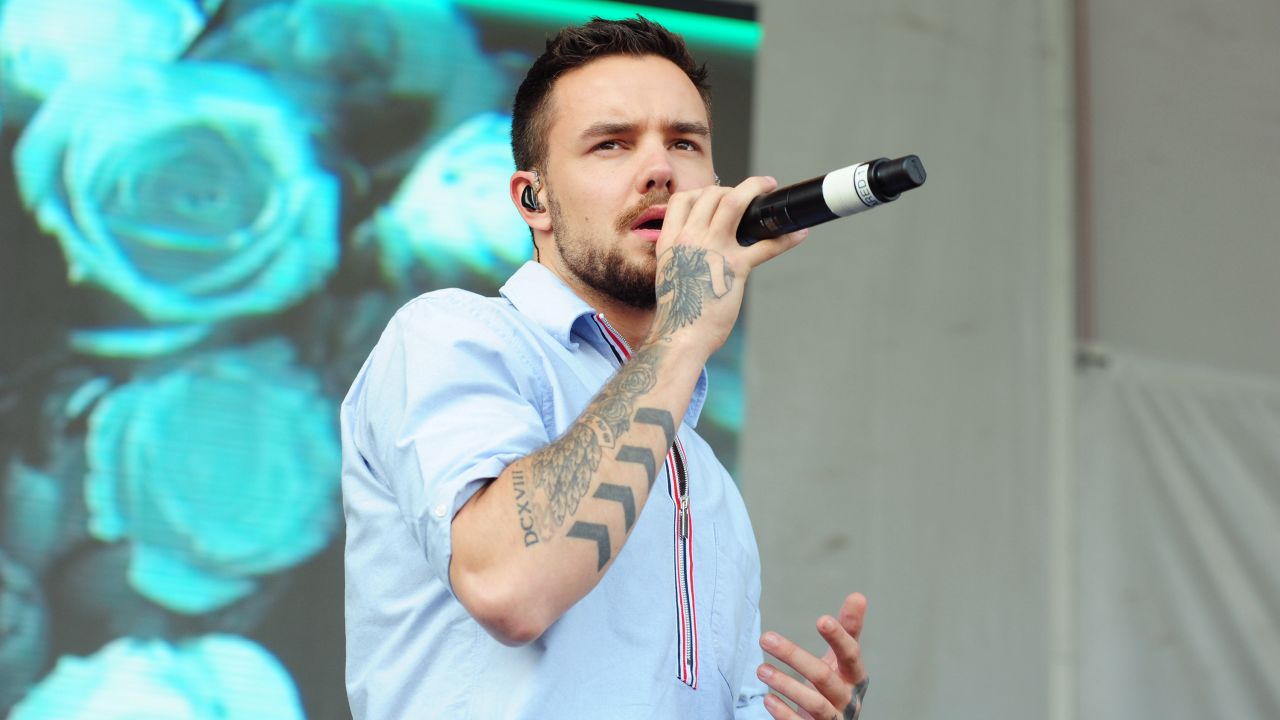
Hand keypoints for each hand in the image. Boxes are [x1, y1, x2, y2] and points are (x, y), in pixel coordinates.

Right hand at [646, 177, 807, 352]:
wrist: (680, 336)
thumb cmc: (679, 311)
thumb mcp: (670, 273)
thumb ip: (683, 254)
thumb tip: (702, 246)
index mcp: (671, 241)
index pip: (682, 199)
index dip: (702, 192)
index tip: (716, 195)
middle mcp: (689, 240)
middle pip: (711, 195)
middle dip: (734, 188)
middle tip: (750, 191)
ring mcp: (712, 251)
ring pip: (734, 203)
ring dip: (755, 188)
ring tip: (769, 186)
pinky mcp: (735, 268)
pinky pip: (765, 245)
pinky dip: (787, 238)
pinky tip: (799, 234)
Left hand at [757, 592, 869, 719]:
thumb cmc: (836, 687)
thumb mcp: (842, 660)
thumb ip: (847, 630)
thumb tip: (858, 595)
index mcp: (855, 677)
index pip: (851, 655)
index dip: (838, 638)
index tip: (821, 619)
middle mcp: (847, 699)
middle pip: (824, 677)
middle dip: (794, 656)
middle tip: (765, 637)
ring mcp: (833, 719)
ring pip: (814, 704)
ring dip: (786, 685)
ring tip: (760, 669)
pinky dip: (784, 713)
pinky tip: (767, 699)